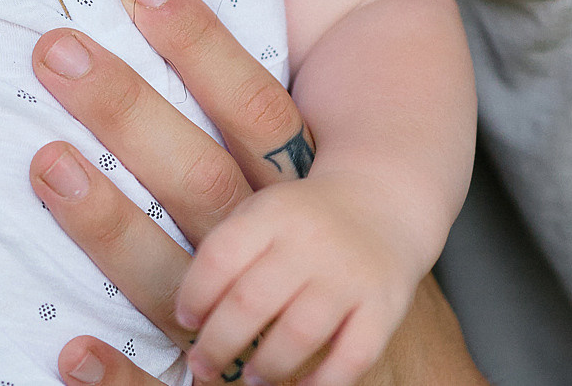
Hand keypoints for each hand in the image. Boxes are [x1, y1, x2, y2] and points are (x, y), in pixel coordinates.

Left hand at [27, 0, 486, 385]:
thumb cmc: (336, 279)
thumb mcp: (315, 203)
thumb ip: (267, 143)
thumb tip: (191, 36)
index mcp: (297, 199)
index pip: (252, 108)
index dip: (200, 42)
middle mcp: (275, 257)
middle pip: (199, 176)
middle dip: (128, 110)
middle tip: (55, 49)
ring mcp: (252, 331)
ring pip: (177, 278)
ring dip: (113, 226)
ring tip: (49, 164)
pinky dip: (121, 377)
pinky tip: (70, 349)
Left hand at [178, 172, 420, 383]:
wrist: (381, 203)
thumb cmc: (303, 221)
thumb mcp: (262, 213)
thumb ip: (228, 253)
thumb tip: (189, 316)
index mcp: (273, 214)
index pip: (220, 256)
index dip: (194, 295)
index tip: (187, 322)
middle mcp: (312, 242)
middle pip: (252, 301)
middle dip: (219, 343)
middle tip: (204, 366)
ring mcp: (350, 276)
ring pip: (300, 333)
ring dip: (267, 366)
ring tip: (251, 379)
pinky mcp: (384, 307)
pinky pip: (354, 356)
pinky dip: (325, 381)